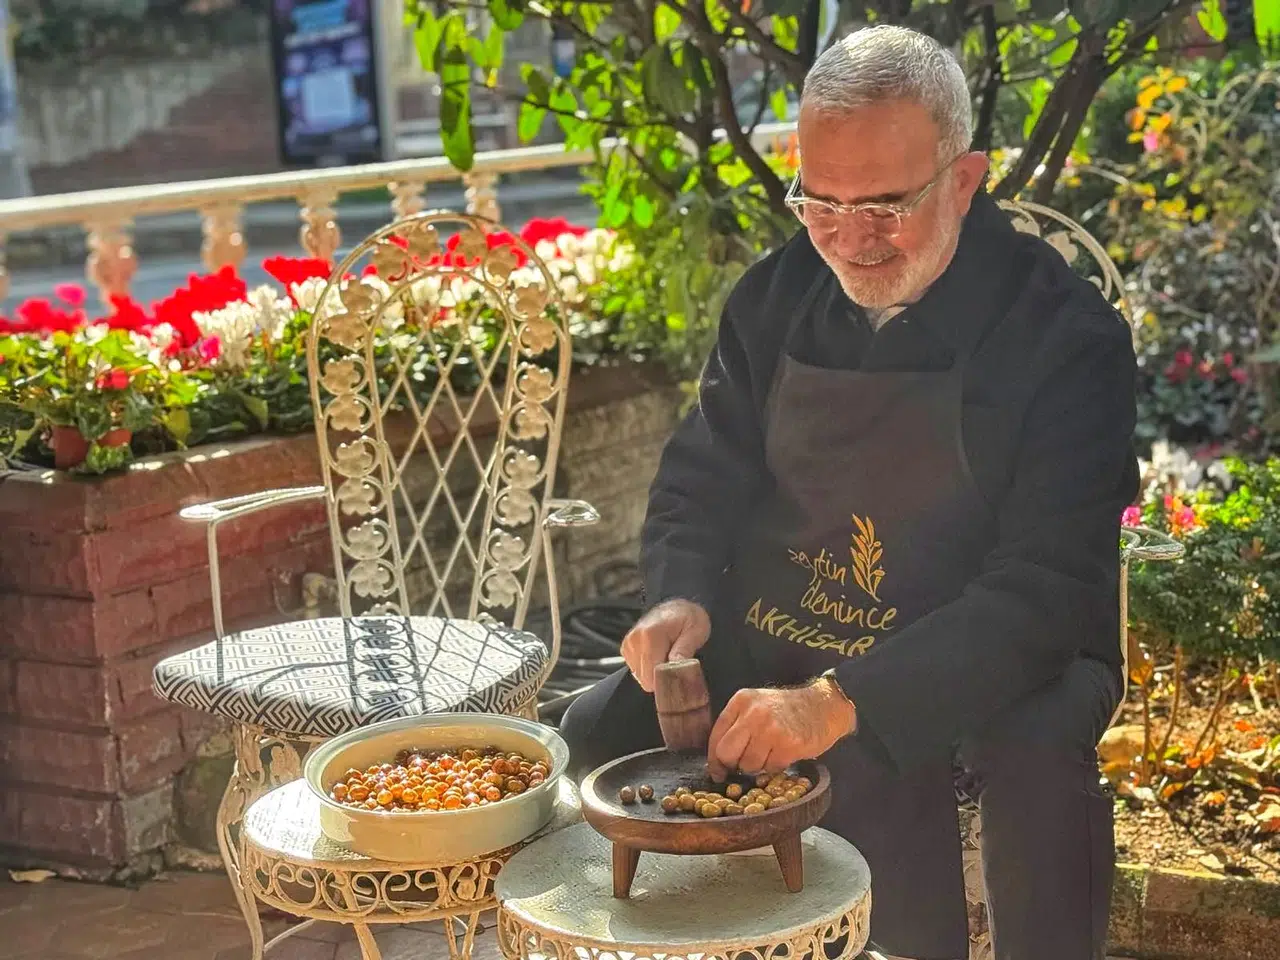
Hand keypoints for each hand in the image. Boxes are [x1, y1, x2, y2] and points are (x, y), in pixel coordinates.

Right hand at [620, 599, 710, 692]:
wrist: (677, 608)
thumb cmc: (688, 618)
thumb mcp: (695, 631)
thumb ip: (684, 650)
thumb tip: (675, 667)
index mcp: (650, 635)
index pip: (653, 675)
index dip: (668, 681)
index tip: (680, 678)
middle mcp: (635, 640)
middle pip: (646, 680)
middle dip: (662, 678)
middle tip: (676, 665)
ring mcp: (628, 644)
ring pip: (641, 678)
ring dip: (655, 673)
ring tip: (668, 657)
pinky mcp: (627, 649)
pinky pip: (637, 671)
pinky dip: (649, 669)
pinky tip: (659, 656)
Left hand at [706, 676, 856, 780]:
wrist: (823, 705)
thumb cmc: (787, 710)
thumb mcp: (757, 705)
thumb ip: (737, 725)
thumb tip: (717, 760)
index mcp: (741, 700)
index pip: (716, 736)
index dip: (715, 759)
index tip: (718, 771)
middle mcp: (753, 712)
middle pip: (727, 753)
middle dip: (733, 765)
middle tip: (744, 765)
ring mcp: (771, 728)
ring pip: (748, 765)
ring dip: (758, 767)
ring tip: (770, 754)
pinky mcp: (789, 744)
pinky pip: (770, 769)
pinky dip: (775, 767)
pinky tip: (783, 754)